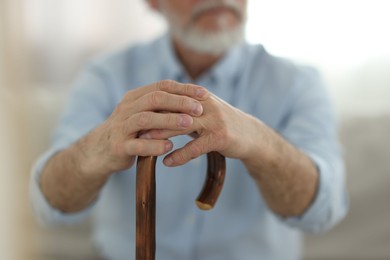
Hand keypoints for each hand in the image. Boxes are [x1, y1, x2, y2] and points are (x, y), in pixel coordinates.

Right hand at [79, 80, 208, 175]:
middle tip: (200, 109)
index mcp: (134, 97)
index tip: (204, 94)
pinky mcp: (118, 146)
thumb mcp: (143, 114)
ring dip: (169, 121)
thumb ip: (161, 106)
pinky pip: (137, 145)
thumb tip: (194, 99)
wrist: (100, 150)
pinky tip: (169, 146)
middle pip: (155, 99)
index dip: (184, 89)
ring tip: (189, 125)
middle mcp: (126, 108)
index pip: (161, 86)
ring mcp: (121, 127)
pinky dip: (154, 145)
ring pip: (146, 119)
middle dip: (179, 102)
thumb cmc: (130, 130)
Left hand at [140, 93, 262, 166]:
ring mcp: (214, 120)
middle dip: (151, 118)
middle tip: (133, 127)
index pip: (171, 97)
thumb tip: (158, 112)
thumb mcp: (204, 112)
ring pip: (181, 125)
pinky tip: (167, 162)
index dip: (151, 104)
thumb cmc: (224, 124)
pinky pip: (195, 147)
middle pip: (173, 109)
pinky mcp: (220, 137)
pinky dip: (180, 155)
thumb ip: (184, 109)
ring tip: (144, 142)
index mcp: (199, 96)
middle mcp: (206, 105)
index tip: (134, 113)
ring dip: (161, 134)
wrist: (252, 136)